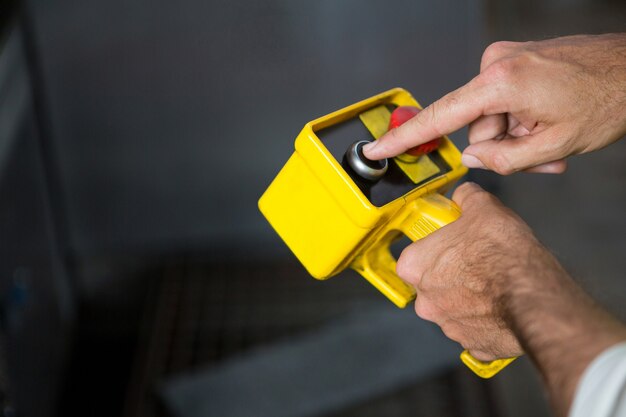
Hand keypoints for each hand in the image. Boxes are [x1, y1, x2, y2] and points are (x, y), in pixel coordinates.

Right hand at [364, 34, 625, 173]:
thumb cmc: (608, 98)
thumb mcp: (554, 146)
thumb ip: (503, 160)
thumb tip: (473, 157)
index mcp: (501, 83)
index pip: (440, 117)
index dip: (406, 139)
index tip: (378, 148)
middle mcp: (497, 64)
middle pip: (476, 126)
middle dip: (503, 146)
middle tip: (538, 156)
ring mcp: (507, 59)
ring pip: (494, 118)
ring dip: (519, 136)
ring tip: (552, 143)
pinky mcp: (517, 60)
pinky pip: (505, 102)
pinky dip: (524, 120)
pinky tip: (549, 124)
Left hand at [396, 182, 535, 359]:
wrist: (535, 297)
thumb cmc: (503, 256)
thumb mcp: (484, 208)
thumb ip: (467, 198)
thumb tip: (465, 194)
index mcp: (416, 267)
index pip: (415, 255)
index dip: (435, 247)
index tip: (451, 243)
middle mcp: (426, 301)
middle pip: (433, 283)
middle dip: (453, 274)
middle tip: (477, 262)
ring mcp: (449, 327)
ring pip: (455, 308)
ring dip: (471, 299)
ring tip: (496, 283)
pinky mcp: (475, 346)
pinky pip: (478, 330)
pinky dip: (488, 321)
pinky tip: (504, 307)